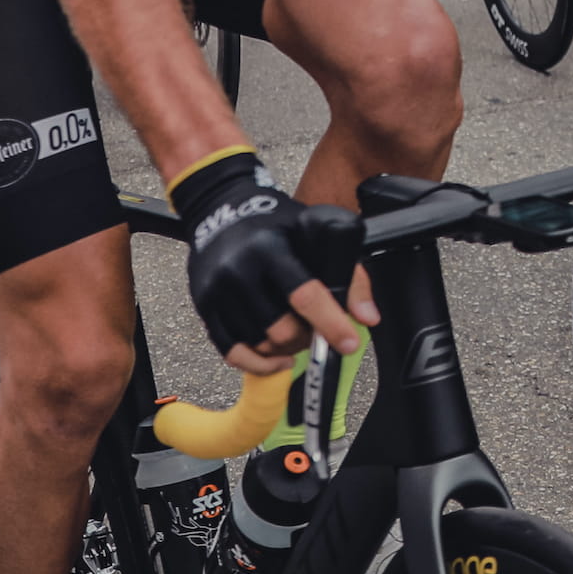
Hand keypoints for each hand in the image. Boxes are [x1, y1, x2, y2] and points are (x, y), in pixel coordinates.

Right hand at [171, 152, 376, 371]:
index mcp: (270, 248)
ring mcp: (218, 292)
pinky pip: (232, 353)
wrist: (220, 208)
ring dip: (285, 351)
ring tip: (297, 336)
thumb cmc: (276, 223)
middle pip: (281, 329)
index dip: (331, 323)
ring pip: (259, 345)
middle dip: (307, 338)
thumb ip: (348, 274)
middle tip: (317, 330)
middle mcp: (239, 270)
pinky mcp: (204, 308)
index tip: (349, 343)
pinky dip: (260, 364)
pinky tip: (278, 360)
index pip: (305, 295)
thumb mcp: (317, 232)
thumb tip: (368, 318)